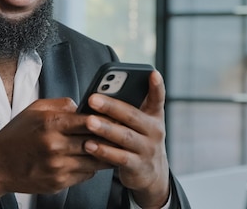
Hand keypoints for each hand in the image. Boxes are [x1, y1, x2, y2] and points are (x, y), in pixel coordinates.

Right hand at [0, 98, 110, 204]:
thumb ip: (59, 104)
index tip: (115, 118)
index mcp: (50, 124)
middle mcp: (55, 146)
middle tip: (121, 134)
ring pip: (94, 161)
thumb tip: (81, 105)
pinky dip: (91, 168)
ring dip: (105, 155)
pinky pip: (85, 175)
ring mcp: (57, 166)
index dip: (105, 119)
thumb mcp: (33, 110)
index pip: (88, 120)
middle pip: (95, 141)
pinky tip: (91, 161)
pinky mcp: (58, 183)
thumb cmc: (15, 135)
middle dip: (110, 137)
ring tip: (114, 148)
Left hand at [83, 71, 170, 208]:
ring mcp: (147, 149)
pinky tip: (89, 145)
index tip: (153, 73)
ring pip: (125, 137)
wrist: (152, 173)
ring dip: (105, 129)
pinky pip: (120, 158)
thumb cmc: (139, 139)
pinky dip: (104, 151)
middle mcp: (154, 131)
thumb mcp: (140, 124)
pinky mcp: (138, 167)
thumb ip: (127, 109)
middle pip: (133, 116)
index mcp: (154, 116)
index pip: (157, 98)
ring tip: (89, 121)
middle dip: (111, 106)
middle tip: (92, 99)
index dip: (156, 86)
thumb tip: (98, 95)